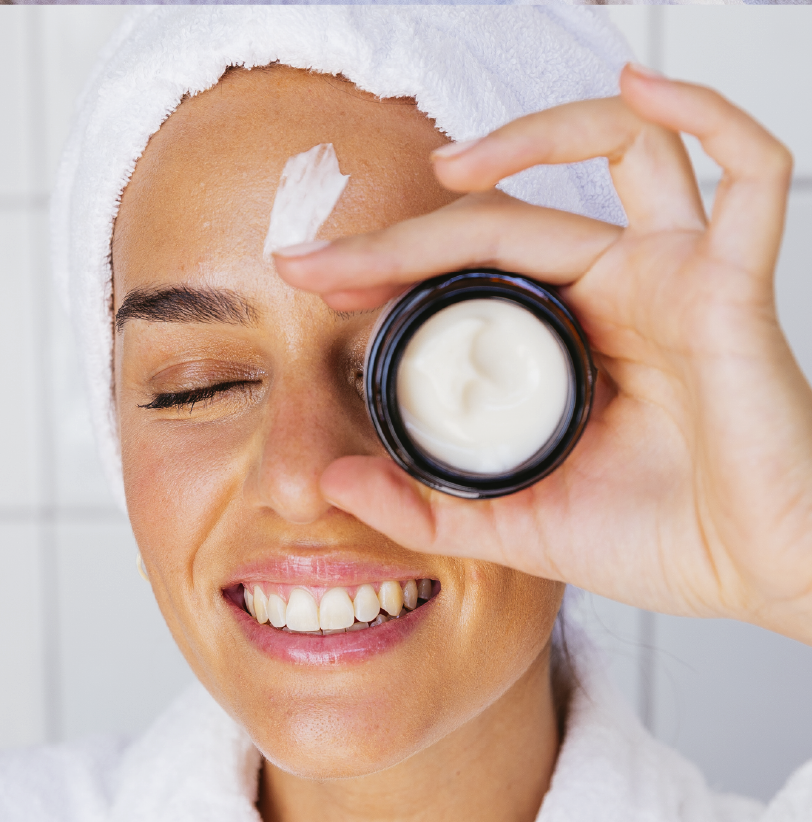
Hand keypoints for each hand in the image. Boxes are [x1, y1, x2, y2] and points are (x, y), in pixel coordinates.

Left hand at [276, 64, 811, 644]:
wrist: (752, 576)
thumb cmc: (653, 542)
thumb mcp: (513, 523)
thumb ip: (424, 506)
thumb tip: (334, 481)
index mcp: (564, 339)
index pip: (465, 270)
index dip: (388, 266)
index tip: (317, 280)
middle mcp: (616, 293)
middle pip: (509, 217)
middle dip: (410, 232)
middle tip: (328, 257)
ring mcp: (676, 279)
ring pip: (617, 154)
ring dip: (533, 136)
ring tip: (448, 165)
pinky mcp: (737, 284)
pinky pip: (749, 170)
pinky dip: (705, 115)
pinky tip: (643, 86)